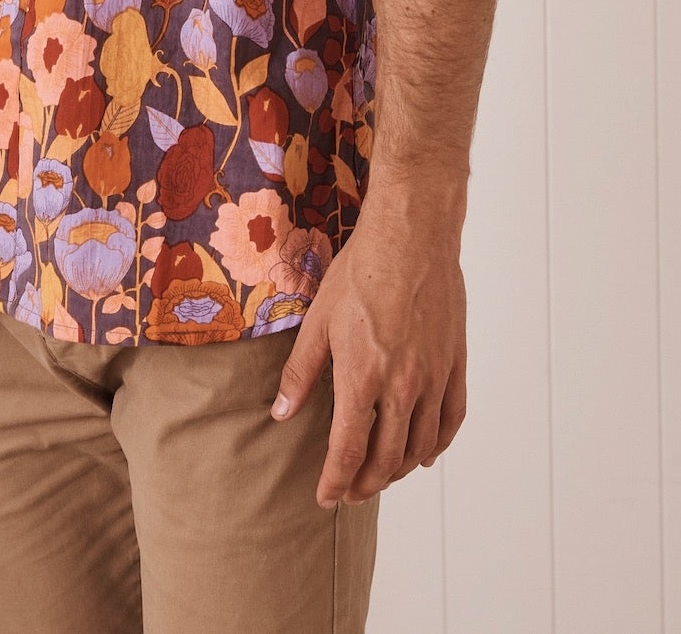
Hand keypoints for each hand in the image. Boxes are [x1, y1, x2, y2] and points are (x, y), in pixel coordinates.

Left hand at [269, 207, 467, 507]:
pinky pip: (451, 419)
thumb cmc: (360, 273)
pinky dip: (438, 444)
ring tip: (380, 475)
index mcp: (362, 378)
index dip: (335, 481)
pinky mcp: (454, 363)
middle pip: (387, 458)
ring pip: (420, 446)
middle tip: (350, 492)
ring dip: (399, 469)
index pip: (349, 451)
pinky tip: (425, 452)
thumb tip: (281, 413)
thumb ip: (301, 373)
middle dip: (365, 483)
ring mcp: (433, 377)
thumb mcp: (318, 321)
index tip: (325, 497)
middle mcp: (402, 387)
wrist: (411, 238)